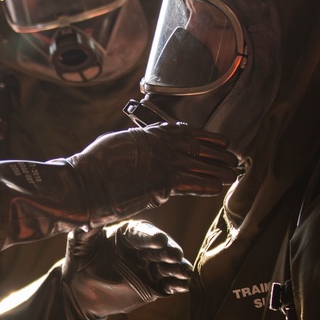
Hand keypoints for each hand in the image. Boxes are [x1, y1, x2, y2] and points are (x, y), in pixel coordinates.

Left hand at [62, 220, 191, 319]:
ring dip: (177, 268)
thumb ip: (86, 230)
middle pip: (160, 248)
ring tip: (184, 273)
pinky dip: (177, 285)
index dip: (150, 237)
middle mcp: (142, 248)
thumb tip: (90, 217)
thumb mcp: (79, 243)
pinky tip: (183, 285)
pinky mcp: (153, 287)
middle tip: (174, 255)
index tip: (159, 240)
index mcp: (127, 233)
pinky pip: (168, 285)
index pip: (141, 233)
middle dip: (169, 251)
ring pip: (168, 266)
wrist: (77, 292)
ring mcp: (149, 268)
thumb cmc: (77, 261)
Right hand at [67, 122, 238, 224]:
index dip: (206, 138)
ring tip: (232, 174)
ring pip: (200, 165)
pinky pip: (193, 183)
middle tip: (233, 159)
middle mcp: (161, 145)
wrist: (86, 181)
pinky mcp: (164, 182)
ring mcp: (163, 163)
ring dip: (219, 170)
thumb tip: (146, 145)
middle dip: (218, 154)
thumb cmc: (95, 165)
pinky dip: (207, 185)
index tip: (220, 141)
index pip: (186, 132)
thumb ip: (138, 144)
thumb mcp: (119, 143)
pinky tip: (218, 187)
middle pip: (198, 147)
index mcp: (151, 134)